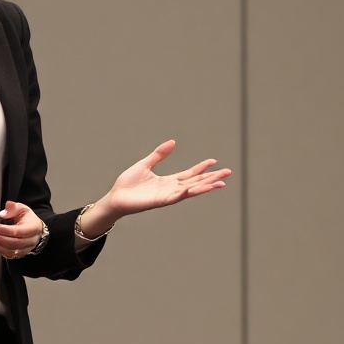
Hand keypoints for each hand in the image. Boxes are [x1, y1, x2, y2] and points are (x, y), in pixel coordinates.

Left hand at [0, 201, 47, 257]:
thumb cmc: (28, 218)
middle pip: (14, 243)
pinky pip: (9, 255)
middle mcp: (31, 240)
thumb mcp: (22, 208)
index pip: (17, 231)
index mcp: (33, 228)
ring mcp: (26, 248)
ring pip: (11, 251)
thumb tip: (2, 214)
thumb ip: (12, 208)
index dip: (3, 230)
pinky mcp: (20, 254)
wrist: (35, 228)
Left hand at [91, 140, 230, 229]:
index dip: (202, 168)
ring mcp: (167, 196)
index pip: (190, 174)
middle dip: (212, 178)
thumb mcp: (145, 164)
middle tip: (228, 173)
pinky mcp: (160, 202)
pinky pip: (176, 197)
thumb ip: (159, 154)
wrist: (115, 197)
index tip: (215, 161)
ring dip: (205, 187)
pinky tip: (196, 188)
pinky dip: (186, 193)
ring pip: (191, 191)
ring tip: (220, 183)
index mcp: (168, 181)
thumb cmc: (128, 183)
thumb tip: (173, 142)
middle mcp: (171, 189)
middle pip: (196, 182)